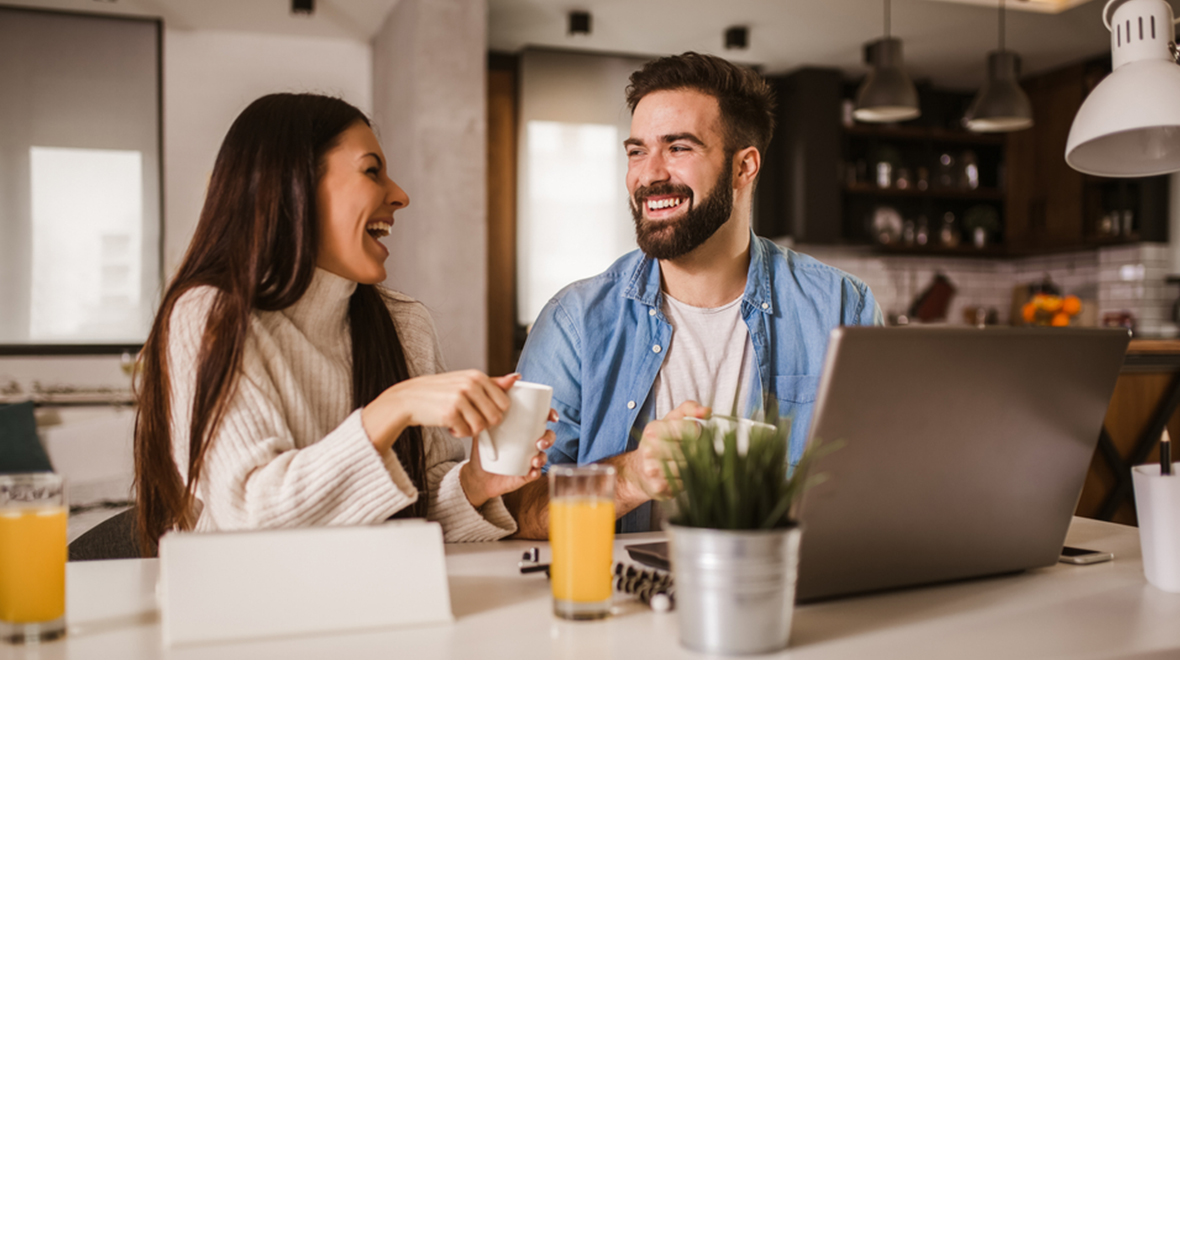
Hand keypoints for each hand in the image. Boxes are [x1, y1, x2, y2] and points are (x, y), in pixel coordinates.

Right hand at [362, 371, 515, 452]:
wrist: (409, 398)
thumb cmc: (441, 392)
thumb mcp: (466, 382)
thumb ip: (492, 383)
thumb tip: (516, 378)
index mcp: (477, 376)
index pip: (504, 403)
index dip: (495, 412)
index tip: (481, 411)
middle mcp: (470, 385)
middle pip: (496, 418)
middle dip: (484, 423)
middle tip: (469, 418)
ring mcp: (460, 398)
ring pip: (481, 427)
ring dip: (470, 429)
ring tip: (459, 421)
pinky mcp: (450, 413)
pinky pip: (466, 433)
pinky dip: (459, 433)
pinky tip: (449, 425)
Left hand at [459, 408, 558, 509]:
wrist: (476, 477)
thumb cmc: (481, 453)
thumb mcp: (482, 433)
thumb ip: (484, 419)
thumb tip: (487, 404)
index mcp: (522, 431)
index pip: (540, 420)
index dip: (550, 416)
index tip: (551, 417)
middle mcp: (529, 444)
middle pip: (547, 437)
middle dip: (548, 438)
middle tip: (540, 443)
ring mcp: (528, 460)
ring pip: (543, 456)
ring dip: (543, 457)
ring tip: (535, 461)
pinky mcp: (525, 475)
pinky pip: (535, 473)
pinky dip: (536, 472)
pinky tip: (532, 472)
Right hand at [618, 400, 709, 502]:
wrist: (638, 473)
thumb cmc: (658, 444)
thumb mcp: (670, 420)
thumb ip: (689, 409)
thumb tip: (708, 411)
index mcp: (654, 429)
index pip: (690, 428)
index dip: (697, 433)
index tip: (693, 435)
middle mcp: (650, 449)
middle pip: (692, 449)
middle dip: (695, 451)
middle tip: (687, 452)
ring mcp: (653, 469)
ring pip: (689, 466)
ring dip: (691, 467)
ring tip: (680, 464)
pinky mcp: (659, 486)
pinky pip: (684, 482)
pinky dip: (684, 480)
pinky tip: (676, 476)